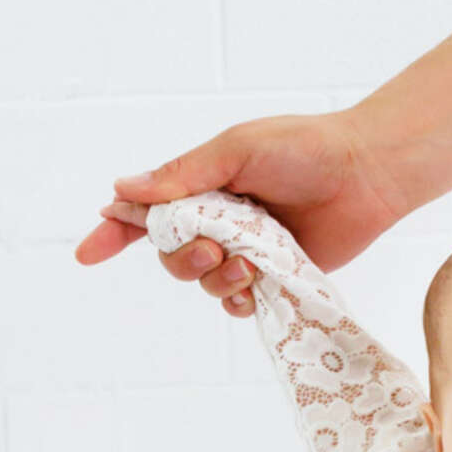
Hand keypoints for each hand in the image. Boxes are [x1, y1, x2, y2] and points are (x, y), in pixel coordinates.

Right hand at [73, 110, 409, 317]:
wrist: (364, 173)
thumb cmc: (303, 148)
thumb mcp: (237, 150)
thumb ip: (183, 174)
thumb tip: (124, 188)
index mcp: (201, 185)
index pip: (147, 213)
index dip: (115, 233)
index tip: (87, 254)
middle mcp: (218, 220)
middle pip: (171, 257)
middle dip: (183, 260)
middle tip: (214, 249)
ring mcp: (245, 251)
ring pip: (203, 283)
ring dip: (217, 279)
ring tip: (248, 264)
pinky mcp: (273, 277)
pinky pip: (238, 303)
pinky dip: (240, 299)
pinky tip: (256, 286)